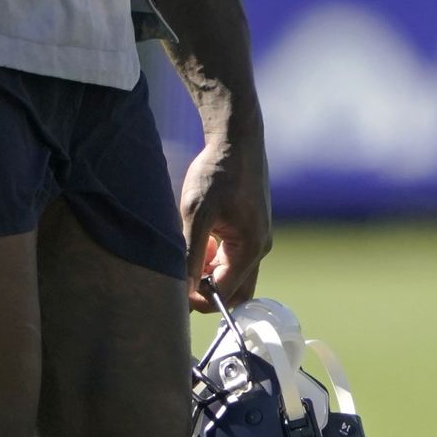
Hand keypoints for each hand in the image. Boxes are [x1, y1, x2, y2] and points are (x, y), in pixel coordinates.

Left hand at [178, 130, 270, 311]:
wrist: (236, 139)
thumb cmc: (216, 172)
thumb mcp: (196, 213)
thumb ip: (190, 254)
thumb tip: (185, 289)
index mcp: (250, 247)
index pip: (226, 293)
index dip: (200, 298)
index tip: (176, 288)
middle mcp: (260, 247)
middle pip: (236, 290)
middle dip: (208, 289)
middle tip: (184, 273)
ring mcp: (258, 237)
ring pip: (234, 272)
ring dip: (210, 270)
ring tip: (192, 247)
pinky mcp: (252, 227)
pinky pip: (235, 255)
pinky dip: (216, 256)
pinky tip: (201, 235)